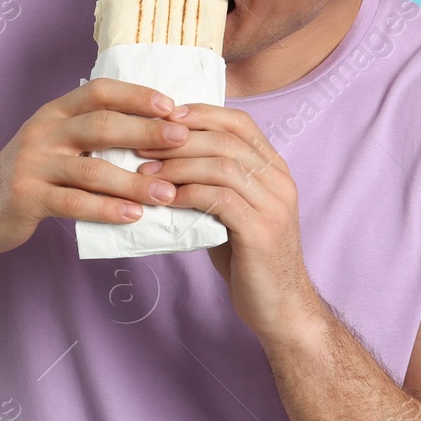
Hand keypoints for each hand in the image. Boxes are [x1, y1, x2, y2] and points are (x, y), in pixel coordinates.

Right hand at [0, 78, 193, 258]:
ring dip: (134, 181)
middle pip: (101, 124)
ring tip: (168, 193)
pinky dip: (107, 209)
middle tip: (183, 140)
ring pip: (92, 169)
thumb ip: (91, 134)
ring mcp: (32, 164)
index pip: (99, 91)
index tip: (173, 107)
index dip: (137, 95)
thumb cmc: (30, 176)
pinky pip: (74, 203)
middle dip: (145, 131)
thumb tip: (155, 131)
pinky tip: (134, 216)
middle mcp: (42, 131)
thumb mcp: (54, 143)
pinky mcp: (27, 196)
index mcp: (54, 112)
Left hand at [136, 103, 323, 342]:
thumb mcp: (232, 211)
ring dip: (177, 166)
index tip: (163, 118)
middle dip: (178, 139)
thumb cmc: (248, 258)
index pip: (239, 122)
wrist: (280, 306)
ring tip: (145, 173)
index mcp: (274, 170)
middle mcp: (279, 181)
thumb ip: (212, 183)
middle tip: (140, 145)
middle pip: (226, 140)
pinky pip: (219, 199)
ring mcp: (274, 206)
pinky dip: (187, 193)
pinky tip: (164, 199)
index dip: (200, 114)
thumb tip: (162, 160)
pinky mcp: (262, 231)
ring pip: (222, 166)